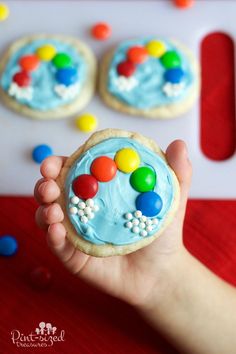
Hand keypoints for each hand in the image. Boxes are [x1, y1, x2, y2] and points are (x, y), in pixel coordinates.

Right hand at [34, 140, 191, 306]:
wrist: (161, 272)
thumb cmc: (162, 233)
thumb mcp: (171, 200)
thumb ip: (177, 172)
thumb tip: (179, 143)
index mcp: (97, 189)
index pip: (72, 171)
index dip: (57, 163)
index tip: (53, 162)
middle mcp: (81, 208)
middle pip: (53, 191)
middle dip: (44, 184)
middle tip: (49, 184)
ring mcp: (74, 232)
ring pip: (47, 216)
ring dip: (44, 210)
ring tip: (54, 209)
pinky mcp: (73, 256)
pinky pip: (57, 245)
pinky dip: (52, 236)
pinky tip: (56, 230)